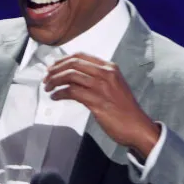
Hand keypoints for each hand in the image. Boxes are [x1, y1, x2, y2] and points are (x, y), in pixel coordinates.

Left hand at [43, 53, 161, 159]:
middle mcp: (106, 74)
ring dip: (54, 81)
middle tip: (46, 78)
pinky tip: (55, 97)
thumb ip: (99, 79)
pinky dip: (59, 93)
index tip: (53, 66)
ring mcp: (101, 87)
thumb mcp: (114, 86)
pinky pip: (71, 92)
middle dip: (55, 70)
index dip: (63, 60)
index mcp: (110, 68)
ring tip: (48, 88)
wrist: (137, 126)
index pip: (81, 56)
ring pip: (70, 76)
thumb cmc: (125, 110)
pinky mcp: (96, 101)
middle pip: (73, 64)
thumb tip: (75, 77)